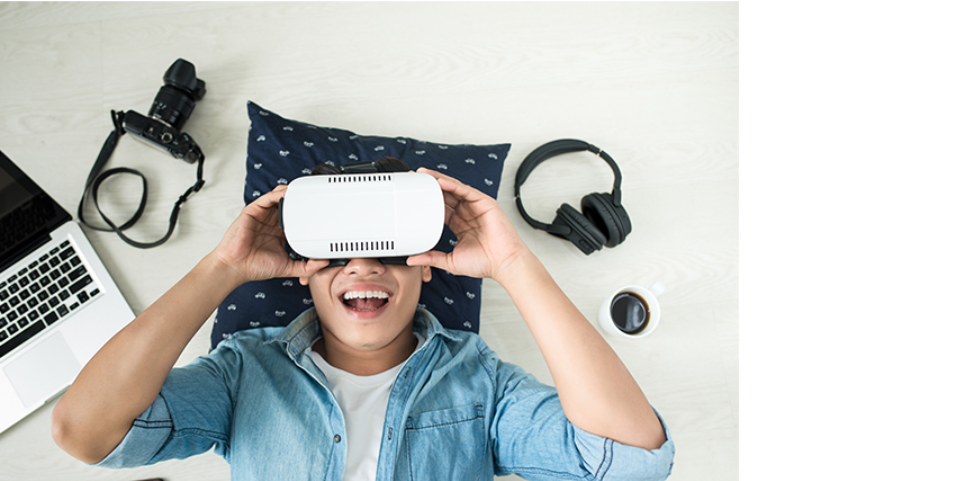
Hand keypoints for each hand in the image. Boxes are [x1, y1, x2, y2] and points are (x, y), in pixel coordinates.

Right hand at [212, 185, 326, 283]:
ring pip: (279, 198)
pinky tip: (287, 194)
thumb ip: (307, 267)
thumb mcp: (288, 267)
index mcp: (280, 233)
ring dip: (291, 193)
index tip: (321, 212)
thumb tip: (324, 262)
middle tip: (315, 197)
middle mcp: (272, 222)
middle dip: (301, 200)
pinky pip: (267, 198)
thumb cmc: (256, 267)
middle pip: (289, 205)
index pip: (297, 219)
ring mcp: (262, 216)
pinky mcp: (253, 211)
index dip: (307, 214)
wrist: (236, 267)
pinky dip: (278, 194)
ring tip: (303, 191)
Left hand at [406, 168, 528, 282]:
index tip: (412, 197)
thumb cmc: (484, 263)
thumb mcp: (450, 261)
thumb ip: (431, 258)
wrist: (503, 263)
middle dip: (430, 186)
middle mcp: (467, 213)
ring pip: (454, 189)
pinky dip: (453, 185)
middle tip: (414, 178)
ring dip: (438, 180)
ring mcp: (476, 207)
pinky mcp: (485, 203)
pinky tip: (440, 181)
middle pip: (445, 195)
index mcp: (459, 225)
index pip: (440, 208)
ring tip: (424, 174)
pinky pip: (466, 191)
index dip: (426, 201)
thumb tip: (412, 260)